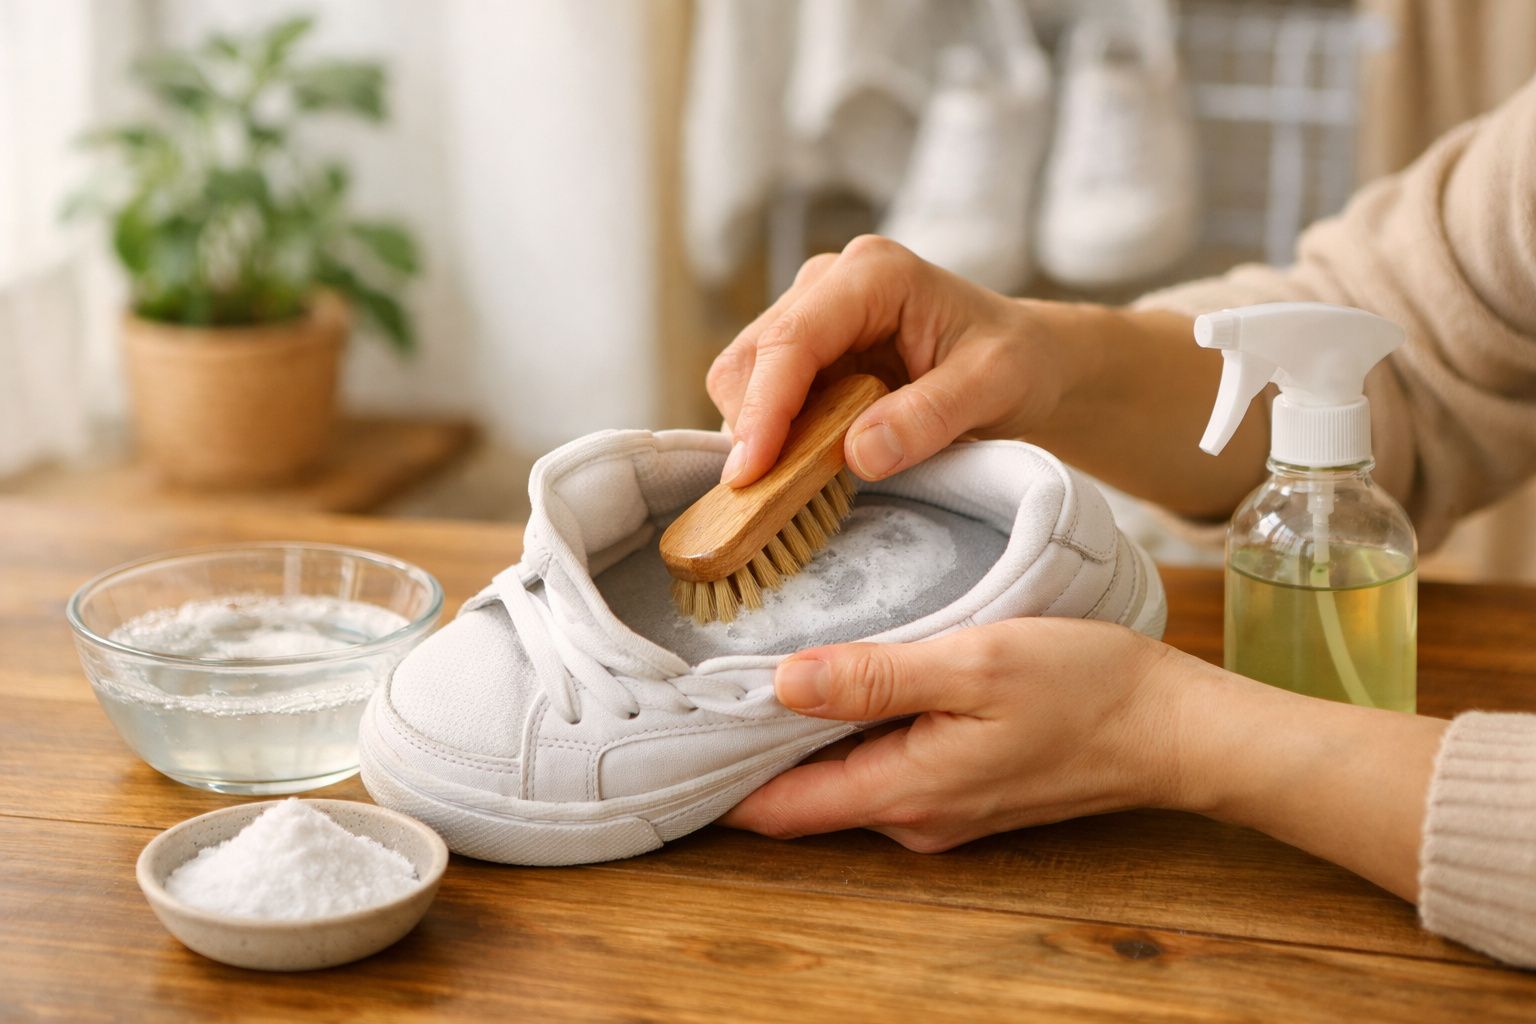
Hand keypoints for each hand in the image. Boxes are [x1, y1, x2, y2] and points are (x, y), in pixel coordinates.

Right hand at [706, 235, 1093, 486]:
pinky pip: (761, 398)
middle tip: (768, 497)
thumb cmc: (1015, 362)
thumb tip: (857, 454)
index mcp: (873, 275)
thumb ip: (931, 417)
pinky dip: (770, 439)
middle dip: (751, 427)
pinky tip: (801, 469)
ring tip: (793, 486)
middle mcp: (828, 284)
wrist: (1027, 360)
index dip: (765, 408)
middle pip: (749, 358)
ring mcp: (811, 316)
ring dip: (757, 436)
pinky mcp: (805, 354)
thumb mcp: (995, 386)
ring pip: (743, 378)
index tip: (752, 474)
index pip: (793, 339)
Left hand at [721, 618, 1192, 851]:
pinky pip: (880, 766)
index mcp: (904, 791)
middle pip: (799, 797)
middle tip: (700, 679)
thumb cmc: (1085, 690)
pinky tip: (842, 681)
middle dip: (750, 748)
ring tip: (757, 665)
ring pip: (839, 778)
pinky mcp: (959, 790)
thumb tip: (781, 683)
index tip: (669, 730)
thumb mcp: (975, 665)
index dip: (716, 777)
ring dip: (800, 734)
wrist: (1172, 728)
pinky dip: (848, 731)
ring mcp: (937, 810)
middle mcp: (911, 817)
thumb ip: (876, 676)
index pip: (776, 810)